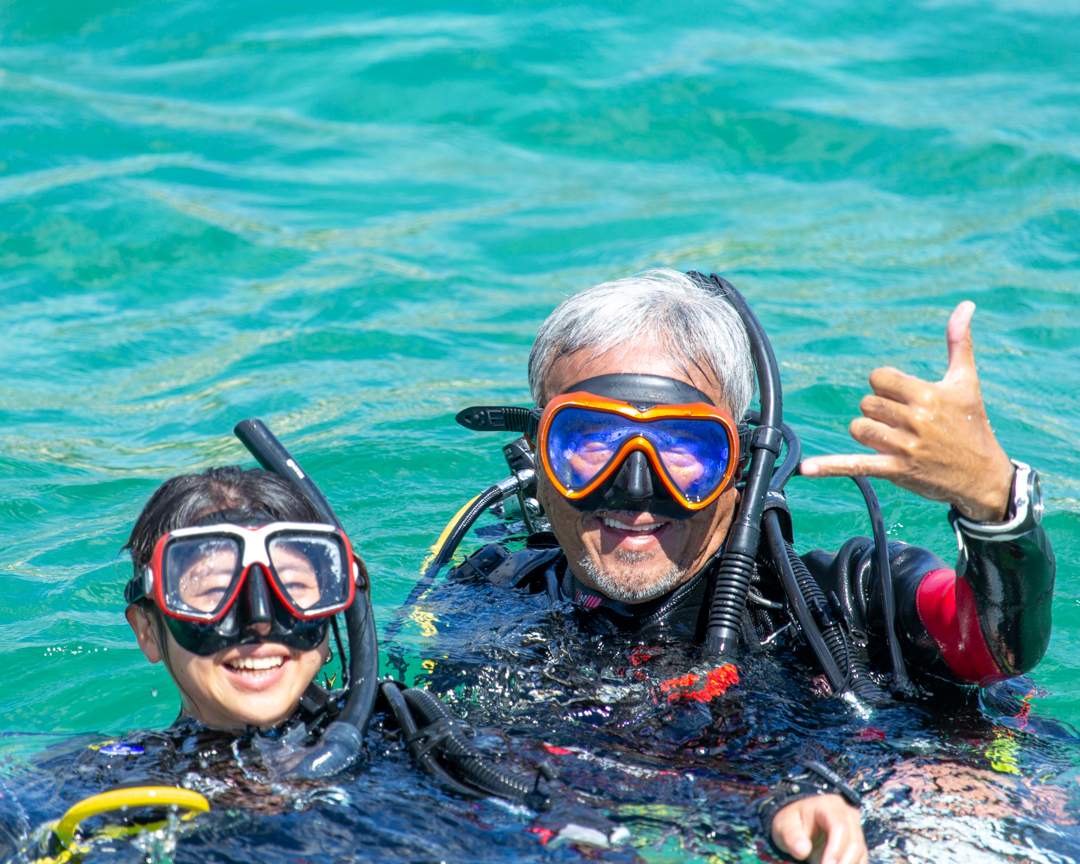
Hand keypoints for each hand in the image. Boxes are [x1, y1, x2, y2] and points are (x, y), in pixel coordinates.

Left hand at [771, 794, 866, 863]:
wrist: (800, 822)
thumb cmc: (792, 822)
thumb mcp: (784, 825)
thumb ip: (791, 836)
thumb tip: (802, 851)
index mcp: (828, 806)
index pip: (840, 827)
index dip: (836, 849)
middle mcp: (847, 815)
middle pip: (855, 842)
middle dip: (844, 863)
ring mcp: (855, 829)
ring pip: (860, 853)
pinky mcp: (857, 844)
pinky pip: (860, 860)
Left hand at [799, 301, 1014, 521]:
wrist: (982, 476)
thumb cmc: (972, 424)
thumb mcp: (966, 382)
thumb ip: (959, 342)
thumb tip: (965, 305)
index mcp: (927, 394)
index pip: (878, 378)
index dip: (885, 386)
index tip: (904, 397)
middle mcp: (915, 419)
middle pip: (867, 403)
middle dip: (879, 411)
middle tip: (904, 422)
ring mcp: (903, 446)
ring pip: (858, 428)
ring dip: (869, 432)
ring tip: (895, 439)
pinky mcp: (895, 469)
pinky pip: (855, 464)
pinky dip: (830, 466)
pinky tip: (807, 468)